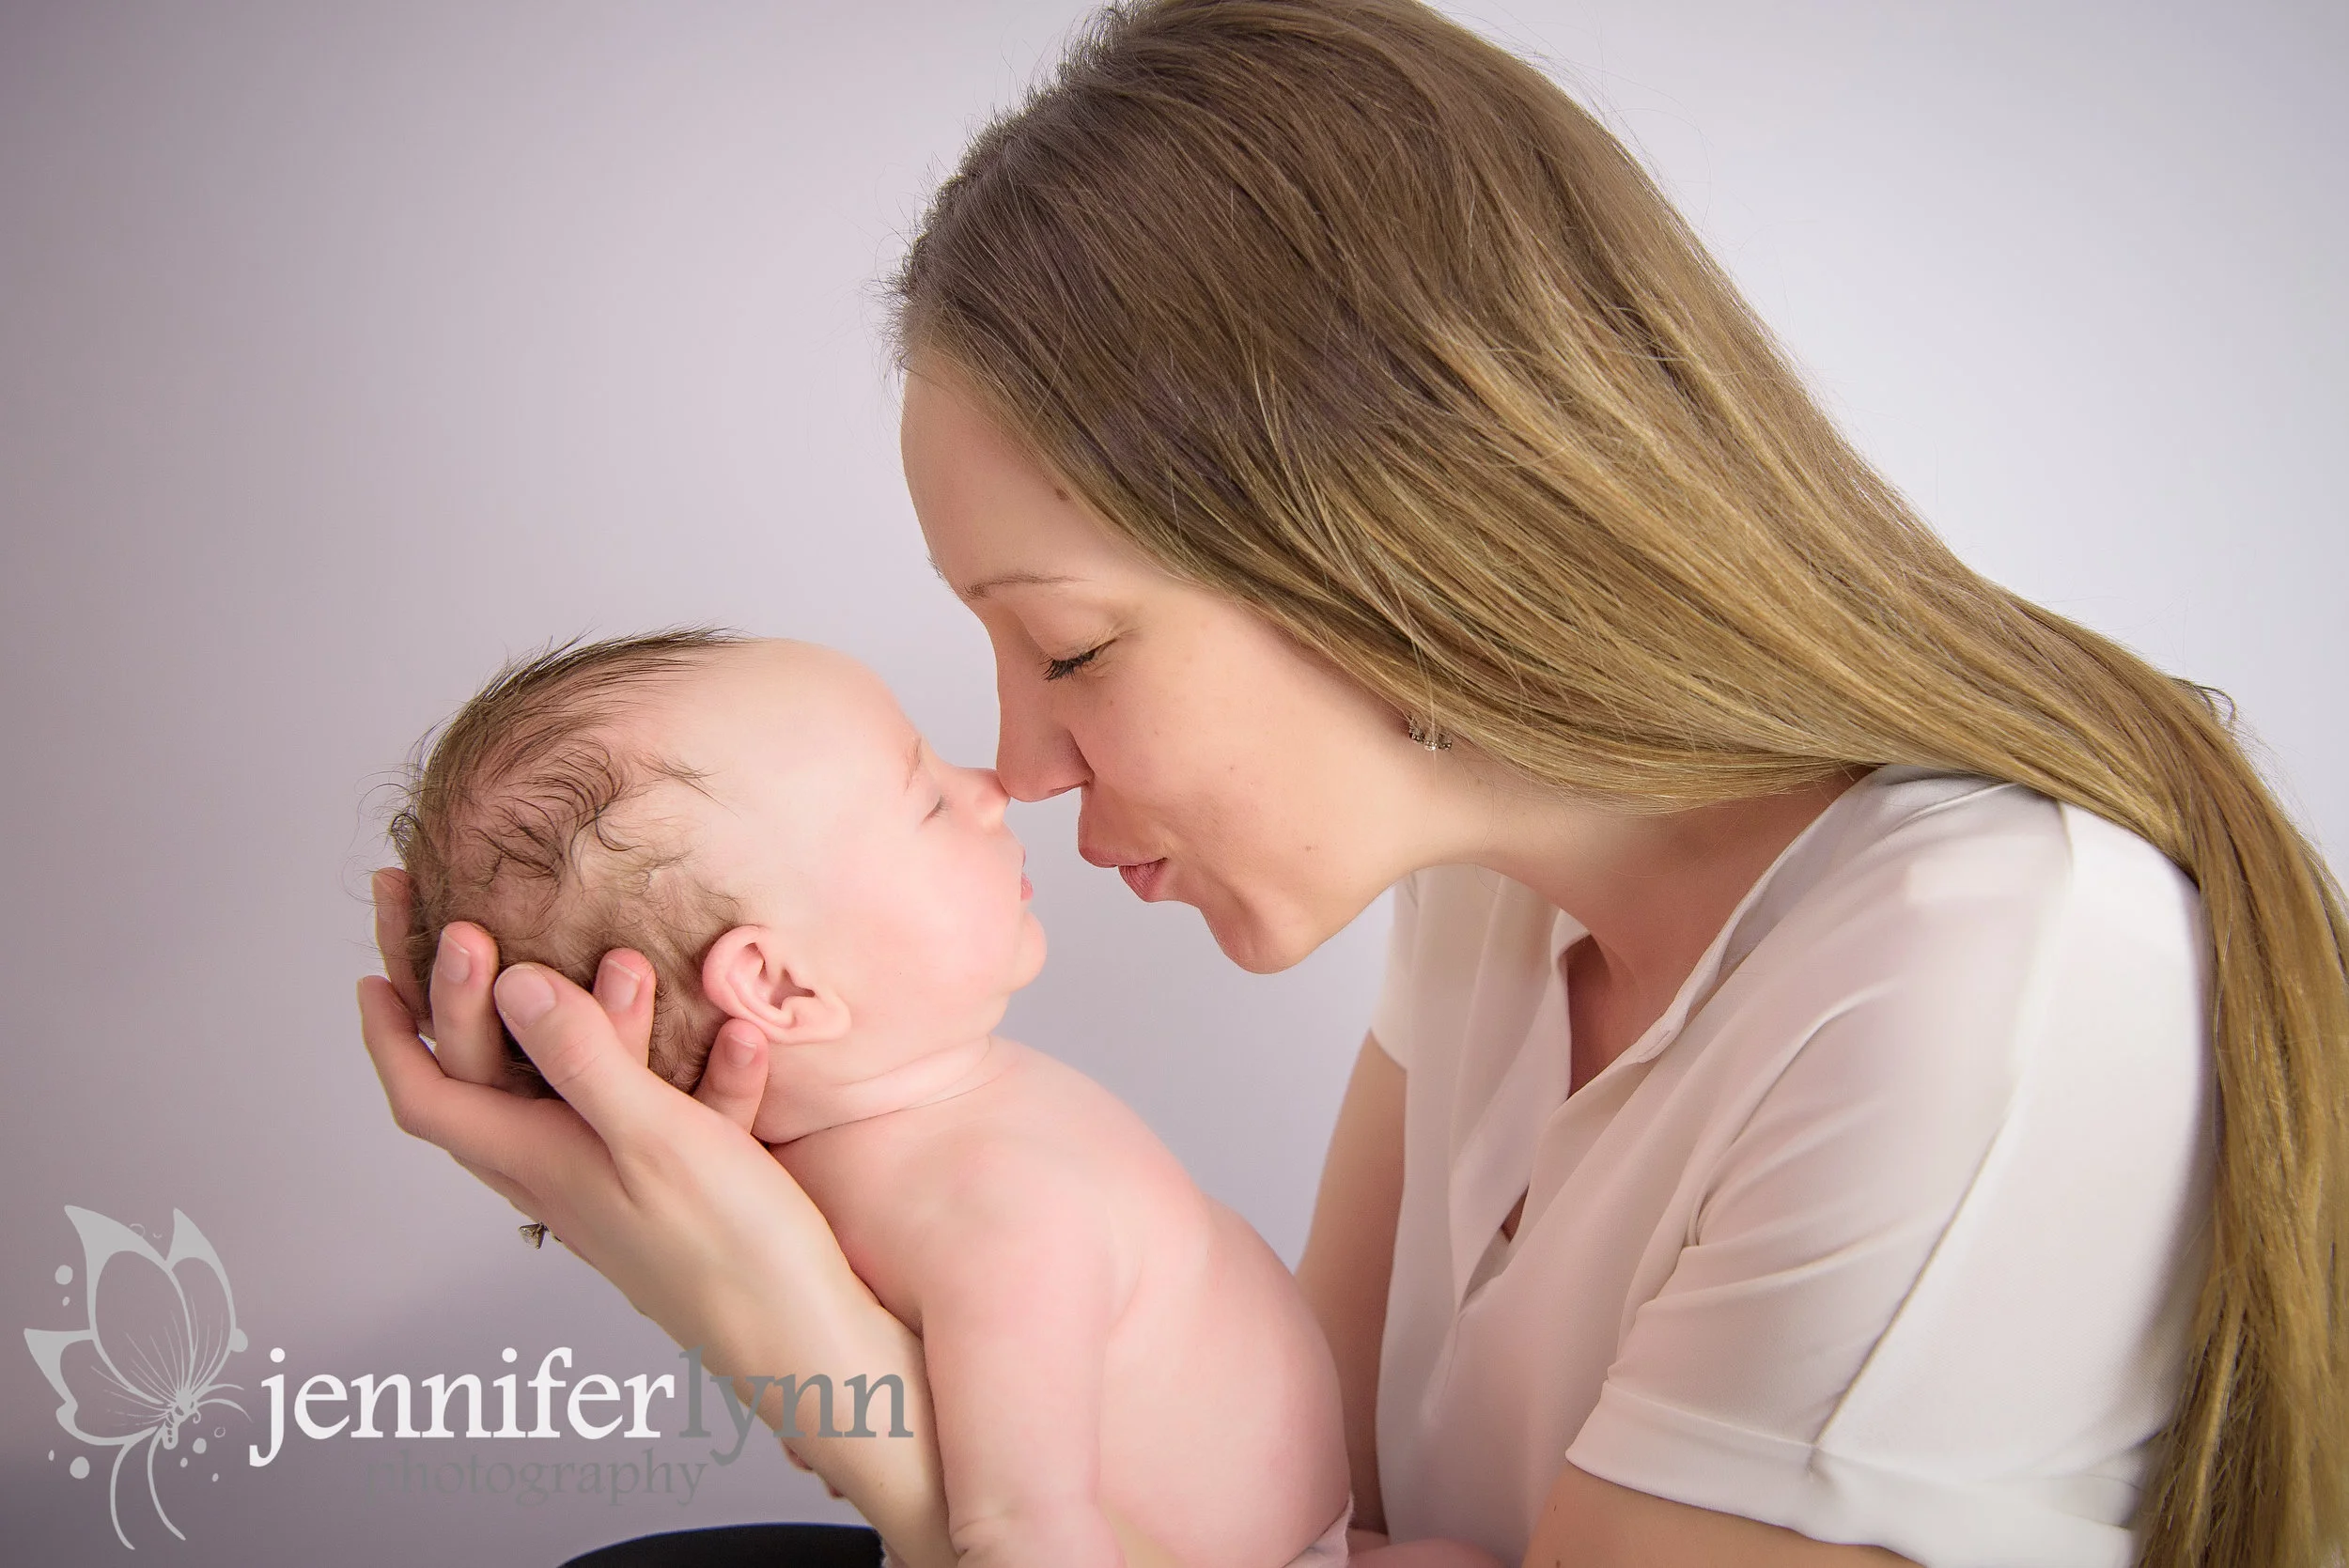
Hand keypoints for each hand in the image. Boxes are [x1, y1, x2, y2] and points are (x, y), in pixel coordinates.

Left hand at [357, 870, 1171, 1567]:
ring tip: (621, 955)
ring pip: (581, 1087)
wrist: (811, 1339)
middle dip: (470, 995)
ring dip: (595, 1017)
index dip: (395, 1031)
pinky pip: (667, 1113)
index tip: (376, 968)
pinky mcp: (682, 1190)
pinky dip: (690, 1067)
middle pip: (488, 1080)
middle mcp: (565, 1173)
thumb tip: (512, 983)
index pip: (430, 1092)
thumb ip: (584, 1057)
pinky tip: (733, 1031)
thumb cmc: (730, 1252)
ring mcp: (622, 1184)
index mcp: (538, 1162)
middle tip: (460, 918)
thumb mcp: (651, 1138)